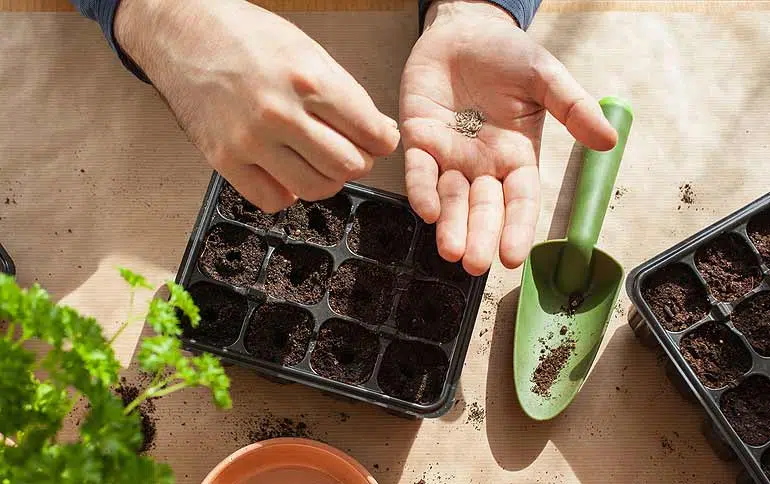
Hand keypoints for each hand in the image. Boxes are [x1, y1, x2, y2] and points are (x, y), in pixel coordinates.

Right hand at [115, 0, 399, 211]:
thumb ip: (348, 95)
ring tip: (318, 162)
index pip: (370, 133)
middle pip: (347, 166)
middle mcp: (279, 113)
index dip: (382, 141)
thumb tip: (381, 132)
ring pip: (314, 188)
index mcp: (308, 80)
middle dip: (357, 161)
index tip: (378, 141)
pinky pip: (272, 200)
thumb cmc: (247, 38)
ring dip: (326, 180)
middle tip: (349, 151)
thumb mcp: (309, 52)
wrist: (185, 33)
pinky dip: (287, 193)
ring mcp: (249, 140)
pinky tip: (286, 172)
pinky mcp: (224, 159)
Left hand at [400, 0, 616, 275]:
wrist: (464, 30)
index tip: (514, 258)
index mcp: (517, 156)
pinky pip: (419, 170)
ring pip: (450, 198)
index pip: (520, 200)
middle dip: (479, 236)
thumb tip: (608, 140)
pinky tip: (426, 211)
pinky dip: (421, 189)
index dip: (517, 228)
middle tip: (476, 265)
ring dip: (449, 225)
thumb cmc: (507, 54)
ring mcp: (449, 154)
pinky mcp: (419, 139)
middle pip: (483, 208)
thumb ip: (573, 107)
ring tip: (450, 252)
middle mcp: (482, 164)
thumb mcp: (545, 78)